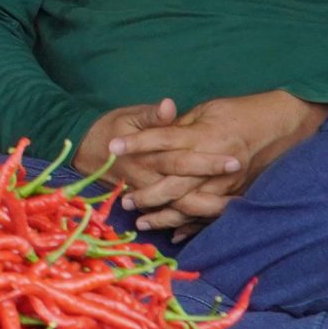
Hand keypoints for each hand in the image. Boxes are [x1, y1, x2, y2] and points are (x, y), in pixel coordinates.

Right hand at [73, 97, 236, 237]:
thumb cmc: (109, 129)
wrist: (83, 153)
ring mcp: (146, 194)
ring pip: (178, 208)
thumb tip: (169, 106)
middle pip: (185, 189)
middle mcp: (147, 178)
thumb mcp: (127, 116)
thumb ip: (150, 115)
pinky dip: (187, 222)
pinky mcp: (144, 202)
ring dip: (206, 211)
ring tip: (234, 208)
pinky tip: (209, 223)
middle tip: (244, 192)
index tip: (235, 160)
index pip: (181, 159)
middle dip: (215, 192)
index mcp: (146, 155)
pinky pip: (167, 216)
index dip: (208, 161)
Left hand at [110, 90, 327, 233]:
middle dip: (147, 194)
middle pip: (174, 182)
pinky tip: (174, 235)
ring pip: (191, 205)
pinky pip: (212, 215)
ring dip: (165, 216)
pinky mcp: (238, 194)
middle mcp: (215, 162)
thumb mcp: (207, 109)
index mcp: (205, 134)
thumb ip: (179, 124)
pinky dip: (193, 226)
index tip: (111, 147)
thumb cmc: (241, 112)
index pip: (164, 139)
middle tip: (125, 201)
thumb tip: (154, 131)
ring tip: (142, 223)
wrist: (284, 123)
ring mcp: (228, 183)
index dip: (137, 142)